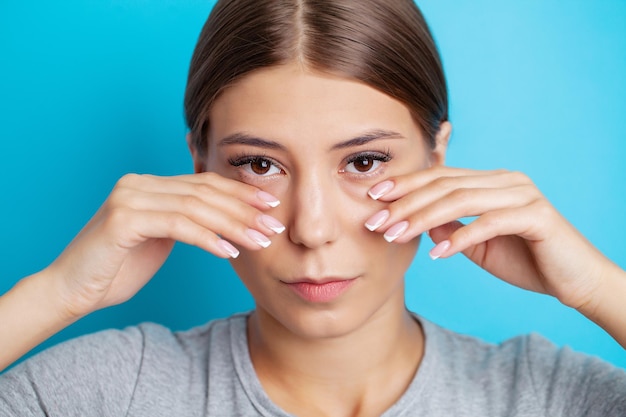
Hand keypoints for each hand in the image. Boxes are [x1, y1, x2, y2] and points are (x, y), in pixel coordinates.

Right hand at [46, 172, 283, 318]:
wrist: (70, 290)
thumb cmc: (115, 270)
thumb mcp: (157, 239)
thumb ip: (183, 222)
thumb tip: (222, 221)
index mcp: (149, 185)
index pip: (204, 184)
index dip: (240, 194)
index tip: (270, 207)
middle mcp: (139, 184)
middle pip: (204, 193)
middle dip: (244, 210)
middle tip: (274, 226)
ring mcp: (129, 198)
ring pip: (195, 207)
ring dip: (233, 226)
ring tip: (260, 242)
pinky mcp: (123, 219)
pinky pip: (177, 225)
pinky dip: (207, 238)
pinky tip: (229, 252)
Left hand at [364, 166, 615, 310]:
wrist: (574, 281)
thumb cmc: (525, 260)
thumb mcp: (476, 244)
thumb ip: (449, 227)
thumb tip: (415, 221)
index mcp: (490, 181)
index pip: (440, 176)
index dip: (405, 184)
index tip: (373, 198)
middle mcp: (505, 180)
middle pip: (445, 185)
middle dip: (405, 203)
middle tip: (375, 222)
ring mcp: (523, 193)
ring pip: (461, 199)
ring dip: (423, 218)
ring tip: (395, 236)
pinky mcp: (537, 215)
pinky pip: (490, 222)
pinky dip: (461, 238)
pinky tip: (437, 254)